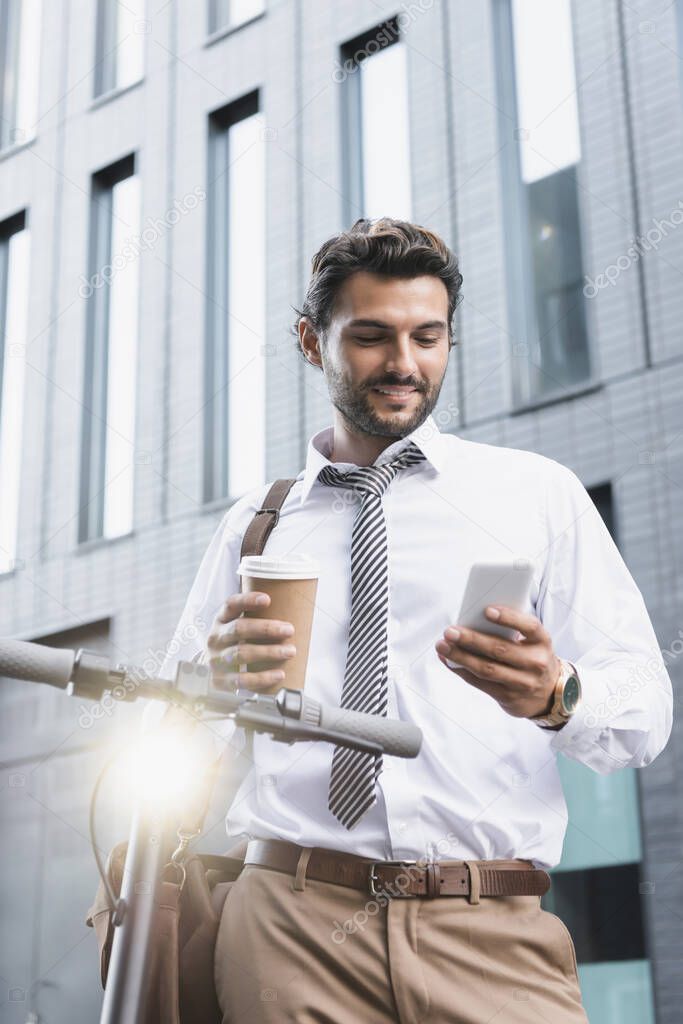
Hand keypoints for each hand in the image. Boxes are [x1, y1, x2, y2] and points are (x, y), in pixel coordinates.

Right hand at [206, 592, 296, 691]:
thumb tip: (292, 610)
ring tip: (290, 651)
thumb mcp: (237, 629)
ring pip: (242, 653)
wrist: (212, 673)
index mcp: (221, 620)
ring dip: (269, 652)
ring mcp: (216, 660)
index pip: (230, 605)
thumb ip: (256, 620)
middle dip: (266, 628)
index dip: (247, 600)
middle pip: (239, 629)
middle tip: (289, 630)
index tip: (267, 599)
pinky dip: (263, 677)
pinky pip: (242, 680)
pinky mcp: (221, 681)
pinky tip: (279, 674)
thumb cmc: (234, 645)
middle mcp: (215, 638)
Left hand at [434, 605, 561, 718]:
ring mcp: (523, 683)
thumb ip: (511, 631)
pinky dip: (461, 671)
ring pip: (487, 669)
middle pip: (500, 649)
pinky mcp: (509, 697)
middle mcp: (536, 663)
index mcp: (542, 642)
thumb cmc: (531, 657)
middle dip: (471, 639)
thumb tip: (472, 620)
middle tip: (450, 631)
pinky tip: (448, 661)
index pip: (529, 626)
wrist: (548, 694)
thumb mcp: (532, 642)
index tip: (487, 610)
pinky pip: (480, 683)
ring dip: (461, 657)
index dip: (509, 618)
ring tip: (442, 646)